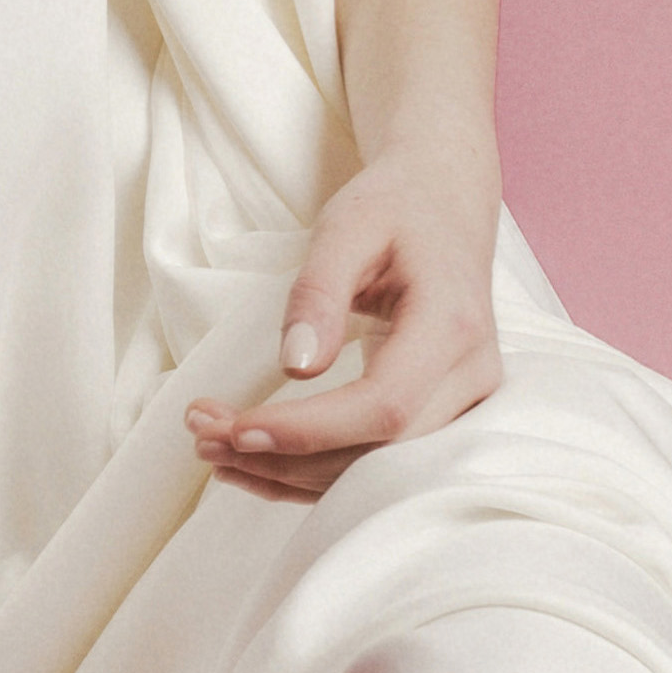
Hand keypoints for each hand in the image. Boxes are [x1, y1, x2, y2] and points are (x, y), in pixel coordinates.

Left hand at [188, 141, 503, 502]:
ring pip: (374, 471)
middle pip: (379, 453)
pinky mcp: (440, 417)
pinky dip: (307, 473)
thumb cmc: (396, 206)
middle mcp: (469, 377)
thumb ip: (321, 292)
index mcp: (453, 326)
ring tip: (210, 446)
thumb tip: (297, 367)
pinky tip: (248, 462)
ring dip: (286, 471)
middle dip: (284, 457)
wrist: (444, 200)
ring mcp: (461, 403)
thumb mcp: (349, 226)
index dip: (310, 431)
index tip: (237, 429)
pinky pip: (375, 465)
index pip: (384, 406)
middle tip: (202, 435)